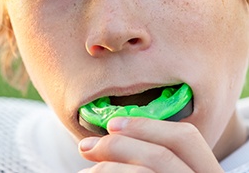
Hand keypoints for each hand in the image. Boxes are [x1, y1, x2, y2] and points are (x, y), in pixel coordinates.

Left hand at [78, 117, 223, 171]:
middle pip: (162, 155)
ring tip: (86, 170)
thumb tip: (117, 133)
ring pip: (145, 172)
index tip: (112, 124)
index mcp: (207, 172)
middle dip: (118, 145)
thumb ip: (155, 157)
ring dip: (107, 167)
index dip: (147, 125)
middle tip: (87, 146)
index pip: (186, 138)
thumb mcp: (169, 168)